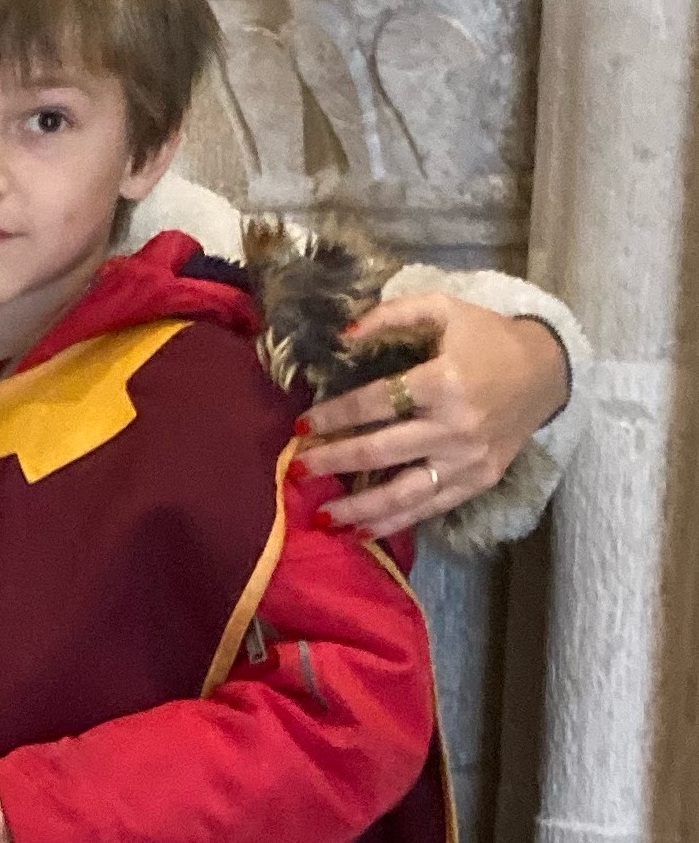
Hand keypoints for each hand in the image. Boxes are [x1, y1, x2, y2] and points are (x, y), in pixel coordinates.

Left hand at [295, 295, 568, 538]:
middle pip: (381, 451)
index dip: (334, 416)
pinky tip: (361, 532)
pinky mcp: (479, 482)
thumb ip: (392, 314)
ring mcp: (468, 461)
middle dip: (333, 462)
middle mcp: (454, 427)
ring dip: (358, 508)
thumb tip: (345, 334)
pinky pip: (430, 507)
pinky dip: (394, 523)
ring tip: (319, 517)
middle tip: (296, 470)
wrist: (547, 371)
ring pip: (404, 493)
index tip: (300, 427)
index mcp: (442, 382)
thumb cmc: (486, 337)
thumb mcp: (443, 309)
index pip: (374, 404)